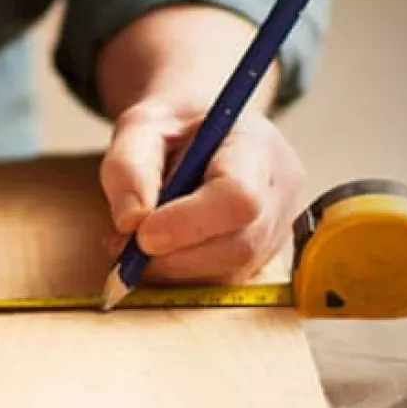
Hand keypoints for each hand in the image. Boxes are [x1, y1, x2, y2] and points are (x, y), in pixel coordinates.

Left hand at [99, 101, 305, 283]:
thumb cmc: (177, 127)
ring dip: (174, 269)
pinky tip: (162, 250)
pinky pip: (224, 280)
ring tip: (137, 244)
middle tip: (127, 249)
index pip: (238, 197)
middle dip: (175, 257)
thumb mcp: (142, 127)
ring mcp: (277, 228)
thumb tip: (131, 222)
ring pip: (230, 272)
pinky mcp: (263, 255)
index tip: (141, 235)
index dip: (189, 224)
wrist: (205, 130)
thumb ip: (129, 166)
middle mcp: (279, 191)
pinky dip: (184, 275)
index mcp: (257, 145)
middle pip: (239, 245)